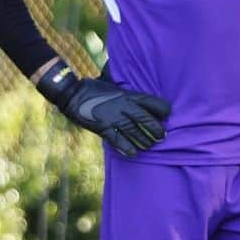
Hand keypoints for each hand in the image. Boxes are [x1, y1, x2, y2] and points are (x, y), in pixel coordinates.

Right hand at [36, 60, 170, 157]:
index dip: (161, 108)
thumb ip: (126, 91)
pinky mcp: (102, 127)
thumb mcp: (114, 86)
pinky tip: (133, 153)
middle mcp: (122, 105)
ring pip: (133, 131)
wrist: (72, 93)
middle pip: (145, 118)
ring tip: (150, 146)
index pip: (150, 101)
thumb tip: (138, 89)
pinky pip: (116, 139)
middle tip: (163, 136)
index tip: (167, 115)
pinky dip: (125, 147)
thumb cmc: (94, 88)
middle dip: (156, 129)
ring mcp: (112, 116)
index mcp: (127, 94)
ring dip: (144, 140)